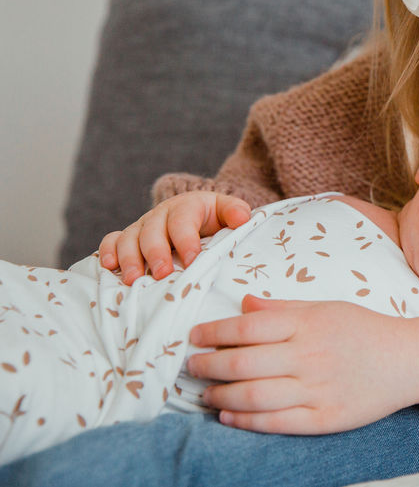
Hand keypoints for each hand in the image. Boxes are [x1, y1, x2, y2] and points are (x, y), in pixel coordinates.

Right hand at [98, 191, 250, 284]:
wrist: (197, 214)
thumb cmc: (214, 219)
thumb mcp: (228, 211)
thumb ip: (236, 212)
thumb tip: (242, 218)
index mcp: (186, 206)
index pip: (183, 221)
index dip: (186, 240)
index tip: (193, 260)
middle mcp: (160, 215)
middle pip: (152, 231)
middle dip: (156, 253)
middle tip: (162, 274)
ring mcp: (142, 226)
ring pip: (129, 238)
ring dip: (129, 259)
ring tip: (132, 280)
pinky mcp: (128, 238)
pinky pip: (111, 241)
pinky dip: (106, 252)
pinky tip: (108, 268)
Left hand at [187, 296, 418, 434]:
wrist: (408, 360)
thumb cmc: (364, 329)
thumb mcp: (326, 308)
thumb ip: (284, 307)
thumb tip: (244, 302)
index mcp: (308, 323)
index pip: (247, 327)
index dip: (214, 332)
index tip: (194, 336)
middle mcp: (308, 356)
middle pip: (243, 363)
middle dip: (208, 365)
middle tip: (191, 366)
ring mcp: (316, 389)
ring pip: (253, 396)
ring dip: (219, 394)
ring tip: (204, 392)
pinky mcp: (324, 418)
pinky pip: (275, 422)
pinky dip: (244, 420)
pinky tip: (227, 414)